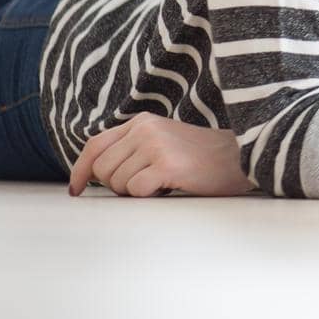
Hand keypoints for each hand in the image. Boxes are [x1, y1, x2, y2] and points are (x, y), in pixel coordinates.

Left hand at [68, 112, 253, 196]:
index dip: (80, 170)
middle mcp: (145, 129)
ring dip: (136, 192)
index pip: (95, 145)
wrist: (242, 156)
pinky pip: (136, 191)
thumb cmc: (203, 157)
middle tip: (146, 185)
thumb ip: (133, 149)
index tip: (76, 190)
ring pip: (117, 183)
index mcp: (142, 121)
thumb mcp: (164, 142)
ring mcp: (155, 145)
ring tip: (164, 183)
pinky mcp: (167, 164)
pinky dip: (149, 196)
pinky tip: (171, 187)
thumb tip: (95, 175)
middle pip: (102, 169)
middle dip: (117, 186)